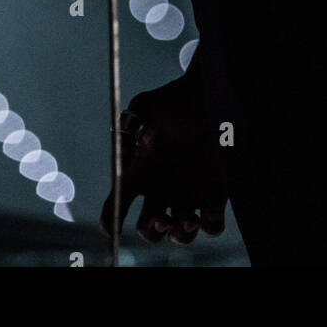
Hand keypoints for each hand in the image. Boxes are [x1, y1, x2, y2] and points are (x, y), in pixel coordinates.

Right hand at [100, 64, 227, 244]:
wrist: (207, 90)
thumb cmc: (174, 98)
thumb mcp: (143, 107)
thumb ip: (127, 130)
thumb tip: (121, 163)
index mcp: (141, 173)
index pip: (119, 204)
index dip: (111, 219)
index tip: (113, 225)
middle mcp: (163, 188)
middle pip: (150, 229)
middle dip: (151, 232)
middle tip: (159, 220)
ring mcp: (189, 193)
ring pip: (180, 234)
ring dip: (179, 236)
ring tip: (185, 220)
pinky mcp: (215, 193)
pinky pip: (212, 226)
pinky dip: (208, 228)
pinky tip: (203, 215)